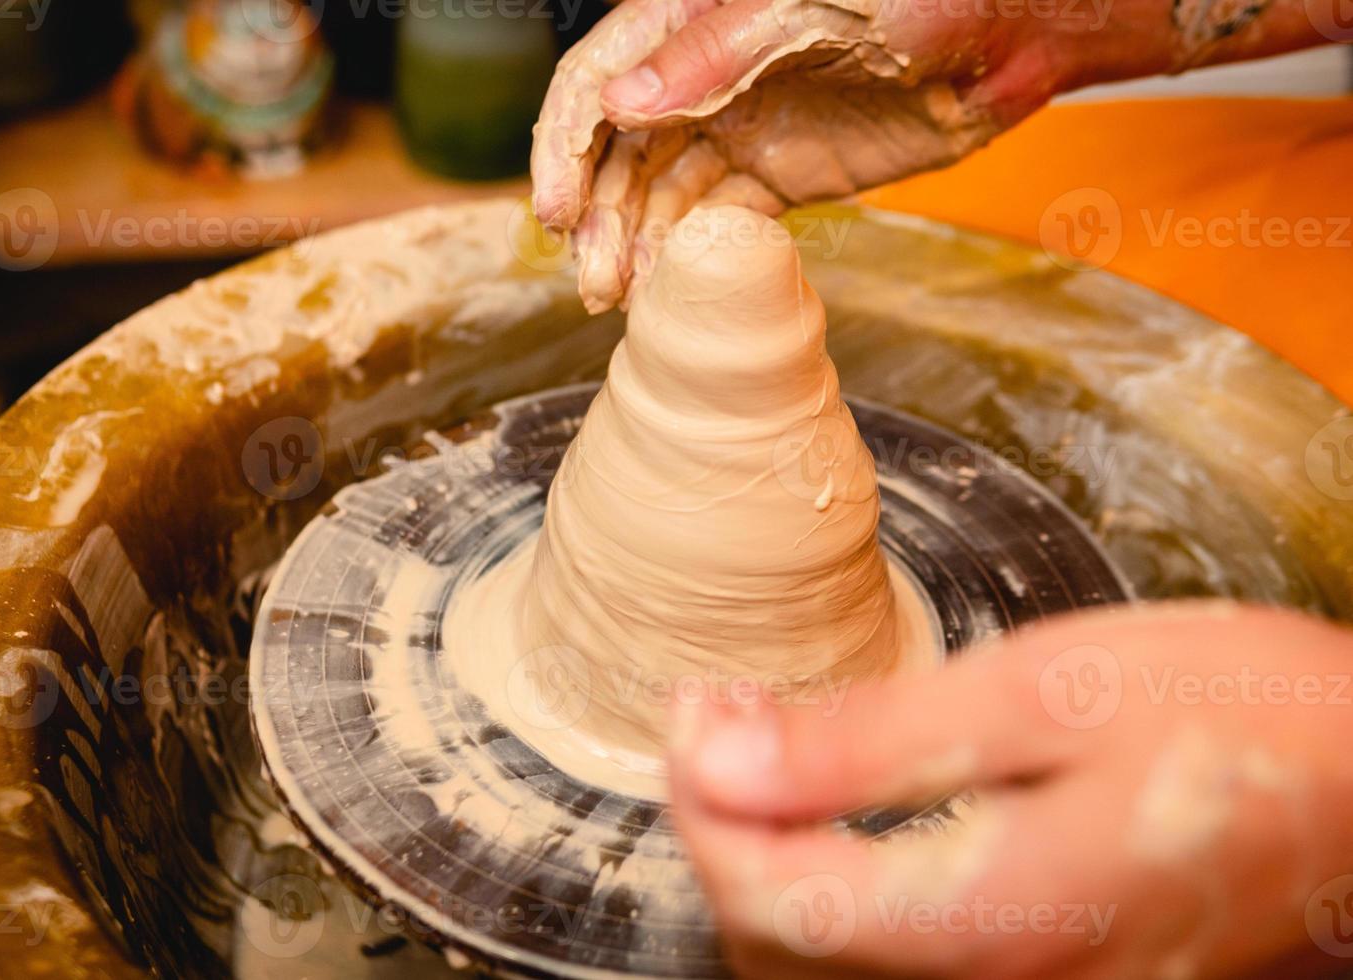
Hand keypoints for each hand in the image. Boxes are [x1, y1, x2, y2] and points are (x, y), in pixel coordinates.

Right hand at [531, 0, 1096, 311]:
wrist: (1012, 34)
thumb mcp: (813, 7)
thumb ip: (714, 54)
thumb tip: (621, 104)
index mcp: (692, 15)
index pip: (599, 79)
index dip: (565, 146)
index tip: (555, 212)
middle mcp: (703, 73)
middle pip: (619, 148)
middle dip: (597, 216)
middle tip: (594, 282)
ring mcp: (740, 124)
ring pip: (660, 190)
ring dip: (635, 244)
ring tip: (621, 298)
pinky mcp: (779, 172)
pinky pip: (715, 218)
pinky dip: (687, 253)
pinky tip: (667, 288)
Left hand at [668, 604, 1352, 977]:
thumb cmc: (1236, 718)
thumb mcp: (1041, 693)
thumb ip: (867, 740)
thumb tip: (718, 746)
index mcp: (985, 921)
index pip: (767, 897)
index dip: (701, 799)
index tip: (690, 710)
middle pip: (781, 953)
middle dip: (722, 835)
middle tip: (715, 725)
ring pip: (827, 972)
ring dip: (769, 869)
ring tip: (762, 759)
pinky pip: (892, 966)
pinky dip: (835, 897)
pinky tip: (840, 820)